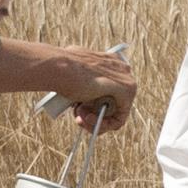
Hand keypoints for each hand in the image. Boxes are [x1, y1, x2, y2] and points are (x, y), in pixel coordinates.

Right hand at [0, 38, 136, 130]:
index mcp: (109, 62)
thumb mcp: (69, 74)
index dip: (90, 104)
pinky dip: (100, 125)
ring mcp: (126, 79)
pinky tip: (84, 119)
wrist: (59, 67)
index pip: (106, 92)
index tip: (76, 108)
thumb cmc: (59, 70)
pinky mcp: (127, 90)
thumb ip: (78, 81)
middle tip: (76, 114)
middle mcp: (121, 68)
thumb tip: (67, 88)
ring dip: (92, 120)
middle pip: (110, 104)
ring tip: (78, 115)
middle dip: (90, 114)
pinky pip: (118, 119)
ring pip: (113, 114)